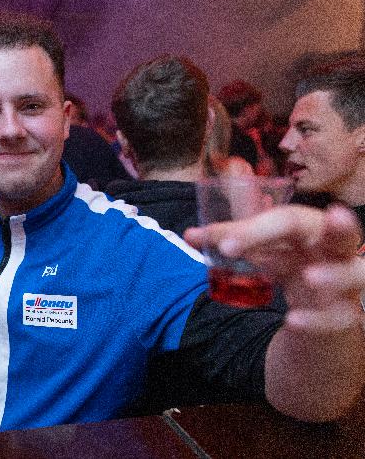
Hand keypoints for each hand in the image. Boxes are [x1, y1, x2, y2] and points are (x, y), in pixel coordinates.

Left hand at [185, 204, 364, 331]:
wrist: (317, 309)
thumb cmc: (291, 264)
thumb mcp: (263, 250)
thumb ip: (230, 240)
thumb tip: (190, 235)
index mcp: (312, 230)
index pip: (289, 220)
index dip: (256, 229)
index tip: (222, 245)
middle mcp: (335, 251)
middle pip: (339, 233)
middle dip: (336, 225)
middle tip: (332, 215)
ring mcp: (347, 283)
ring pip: (357, 273)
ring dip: (335, 275)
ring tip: (310, 278)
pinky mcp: (346, 314)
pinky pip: (340, 317)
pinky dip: (318, 320)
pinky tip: (293, 322)